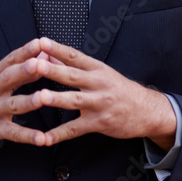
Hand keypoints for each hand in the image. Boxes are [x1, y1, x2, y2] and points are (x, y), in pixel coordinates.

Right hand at [0, 39, 51, 159]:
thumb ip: (20, 68)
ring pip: (13, 105)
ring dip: (29, 101)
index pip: (10, 60)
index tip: (39, 43)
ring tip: (44, 97)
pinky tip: (43, 139)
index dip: (24, 51)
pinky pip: (13, 133)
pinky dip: (28, 136)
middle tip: (40, 64)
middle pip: (9, 78)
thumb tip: (43, 55)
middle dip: (25, 70)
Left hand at [31, 37, 177, 147]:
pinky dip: (59, 135)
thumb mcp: (99, 73)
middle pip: (72, 76)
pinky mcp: (99, 123)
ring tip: (39, 97)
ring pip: (74, 101)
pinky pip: (76, 129)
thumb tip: (47, 53)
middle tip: (35, 64)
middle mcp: (98, 84)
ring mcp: (99, 104)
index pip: (75, 56)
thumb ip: (71, 64)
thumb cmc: (118, 89)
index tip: (41, 41)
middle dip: (53, 70)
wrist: (147, 110)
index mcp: (97, 69)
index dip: (58, 48)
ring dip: (56, 99)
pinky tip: (44, 138)